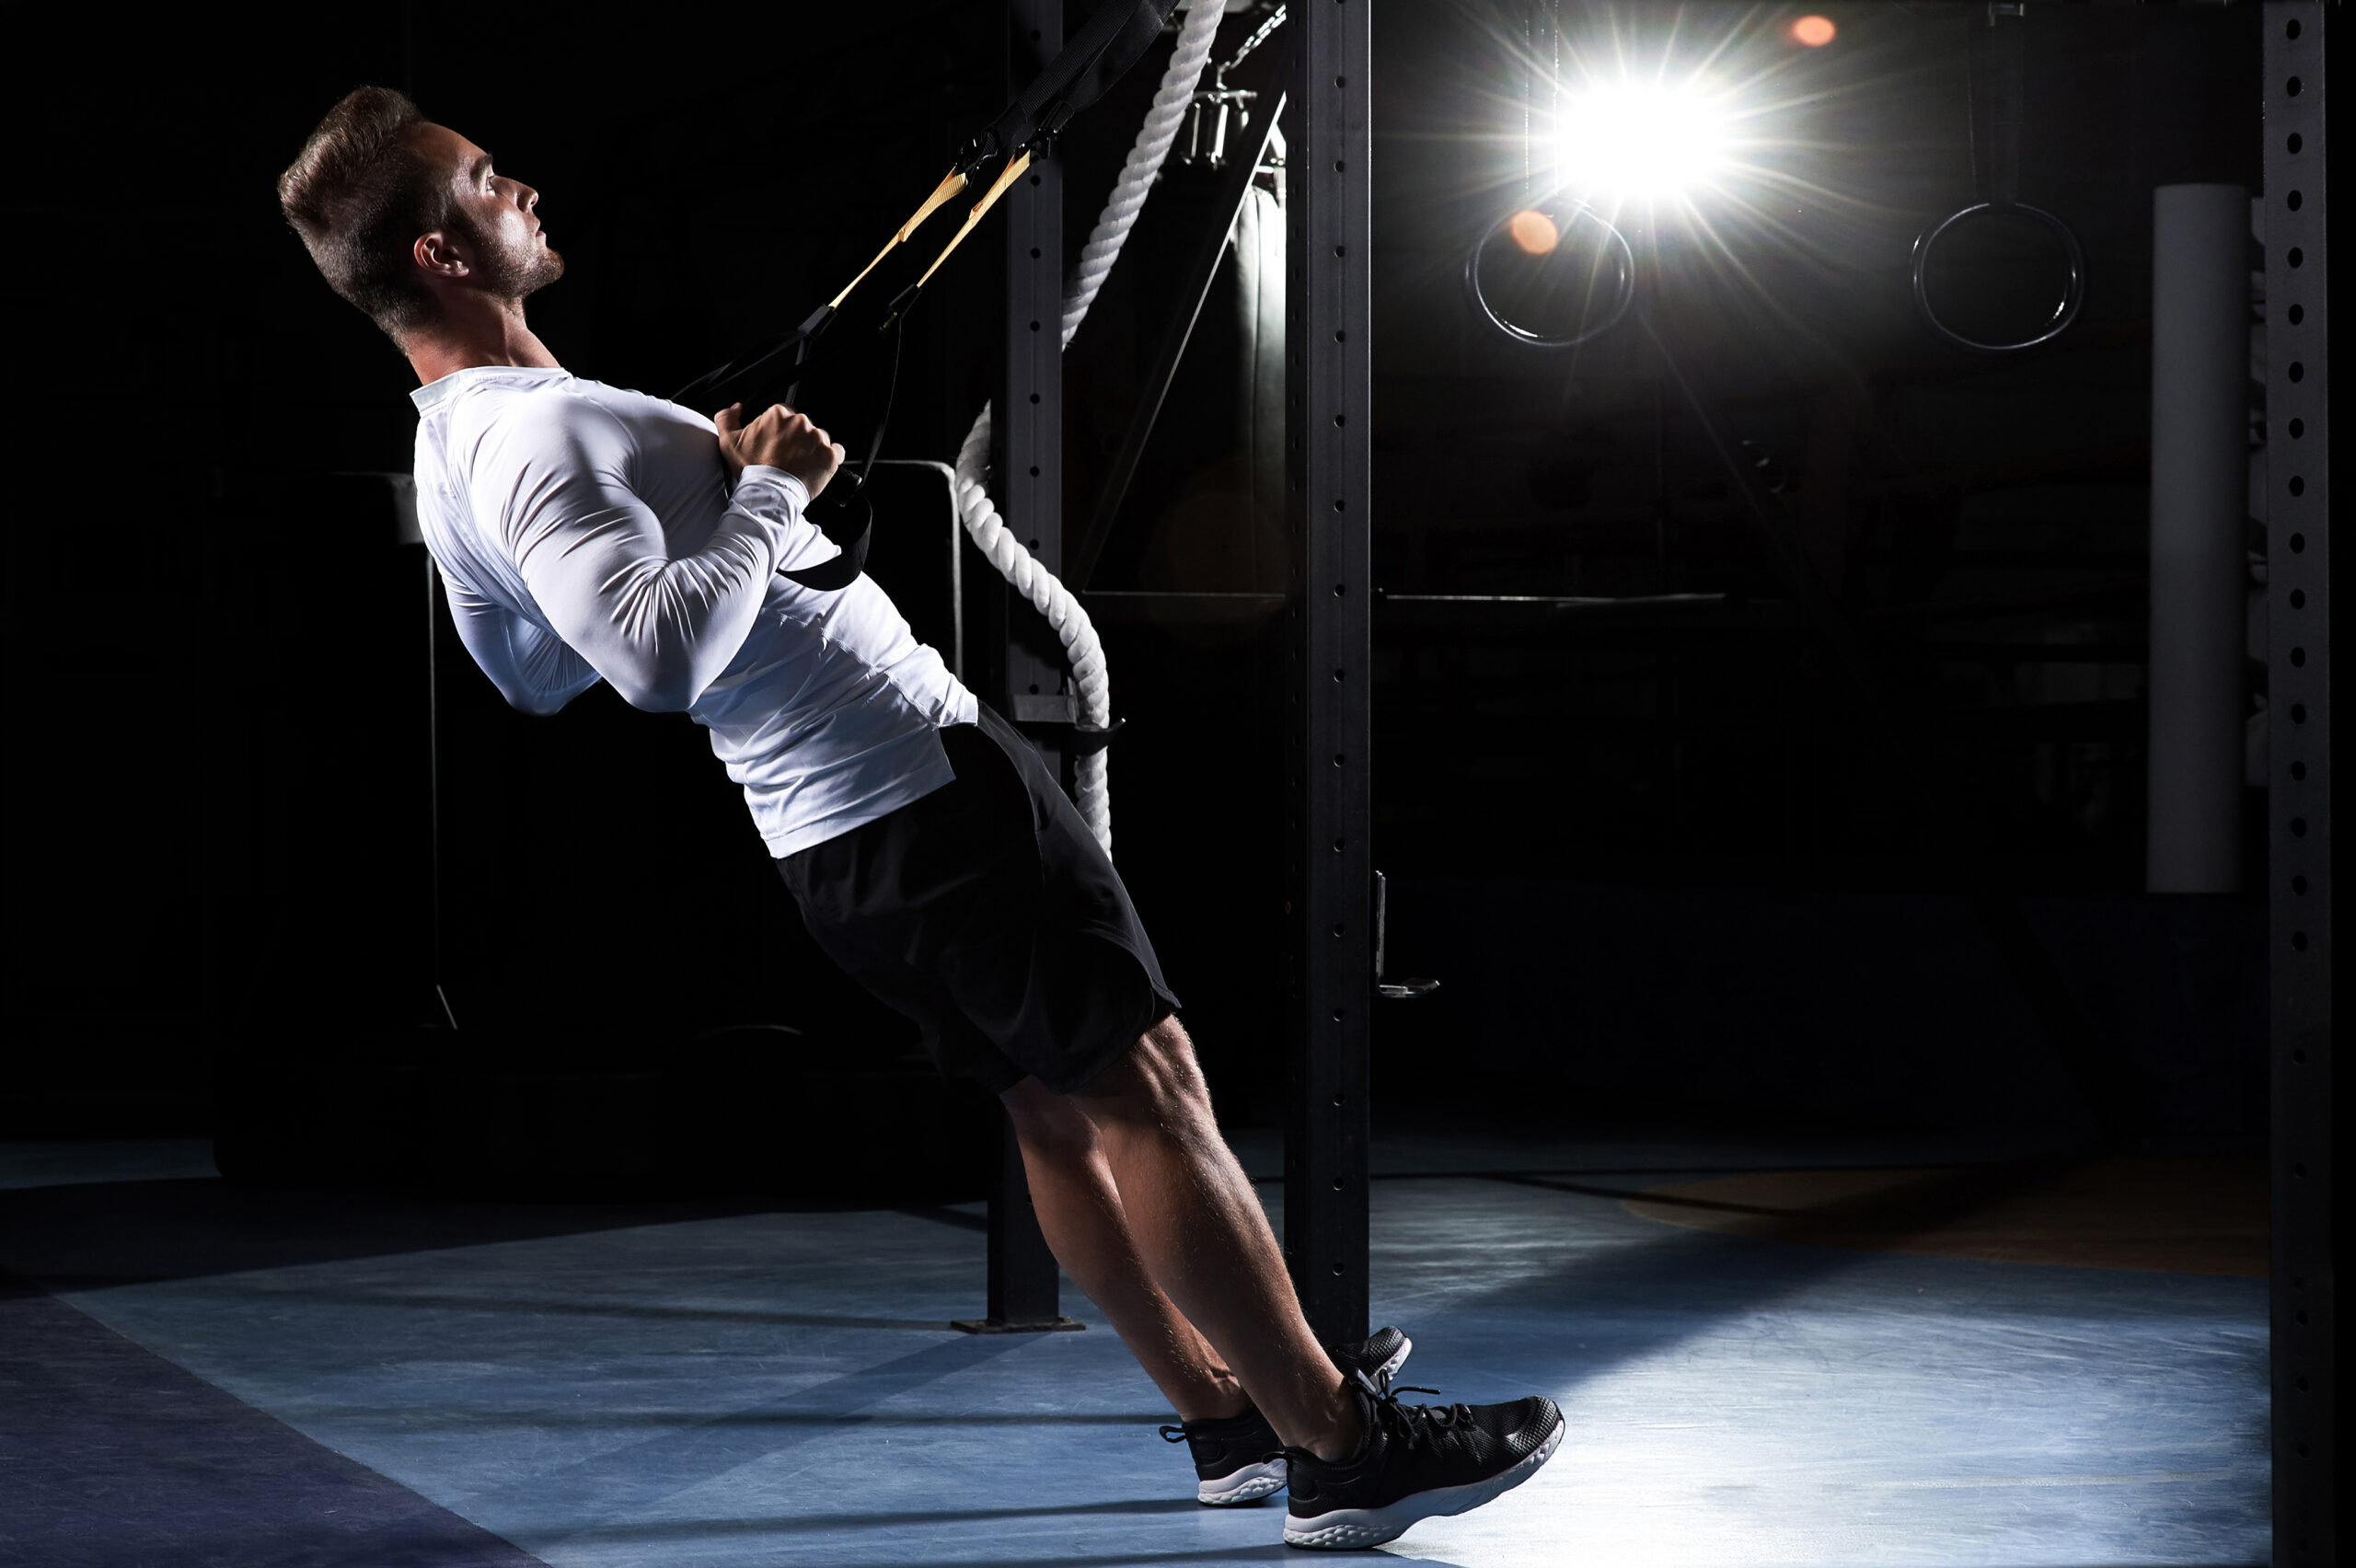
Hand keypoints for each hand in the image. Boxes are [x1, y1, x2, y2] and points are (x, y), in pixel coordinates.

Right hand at [714, 402, 845, 497]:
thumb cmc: (752, 471)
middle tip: (788, 457)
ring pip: (820, 438)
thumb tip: (735, 408)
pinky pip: (837, 452)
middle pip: (804, 426)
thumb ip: (726, 419)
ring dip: (813, 449)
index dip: (782, 431)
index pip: (785, 415)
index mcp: (778, 414)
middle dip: (798, 439)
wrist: (769, 495)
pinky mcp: (830, 454)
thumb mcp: (729, 443)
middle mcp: (800, 422)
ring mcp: (817, 437)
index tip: (779, 443)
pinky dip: (830, 459)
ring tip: (801, 465)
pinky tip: (817, 467)